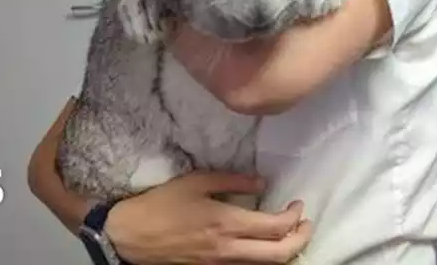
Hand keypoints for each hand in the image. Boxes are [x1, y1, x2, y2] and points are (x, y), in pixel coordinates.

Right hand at [105, 170, 311, 263]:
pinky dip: (264, 259)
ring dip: (285, 252)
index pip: (275, 227)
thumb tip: (261, 182)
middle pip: (279, 255)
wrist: (130, 236)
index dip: (294, 217)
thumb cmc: (162, 205)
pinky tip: (265, 247)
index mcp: (227, 223)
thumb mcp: (196, 182)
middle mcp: (229, 249)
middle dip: (300, 239)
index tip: (298, 204)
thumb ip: (232, 180)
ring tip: (291, 236)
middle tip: (305, 224)